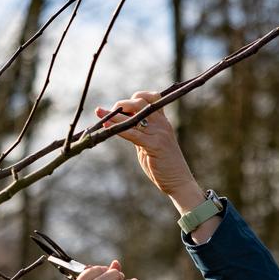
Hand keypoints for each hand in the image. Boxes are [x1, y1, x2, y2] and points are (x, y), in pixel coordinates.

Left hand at [96, 90, 204, 212]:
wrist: (179, 181)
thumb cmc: (163, 165)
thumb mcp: (151, 144)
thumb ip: (140, 133)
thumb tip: (124, 125)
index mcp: (163, 121)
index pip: (151, 97)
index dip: (136, 97)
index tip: (123, 107)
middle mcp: (162, 124)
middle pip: (141, 102)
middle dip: (122, 105)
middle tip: (110, 113)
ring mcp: (158, 133)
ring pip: (135, 116)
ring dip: (115, 114)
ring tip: (99, 113)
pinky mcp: (154, 145)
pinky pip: (132, 133)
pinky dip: (118, 128)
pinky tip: (107, 126)